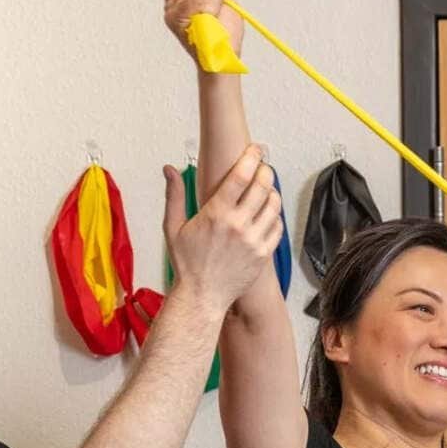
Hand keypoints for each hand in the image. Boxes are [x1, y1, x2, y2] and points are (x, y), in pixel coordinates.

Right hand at [163, 144, 280, 314]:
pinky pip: (277, 228)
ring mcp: (253, 241)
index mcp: (216, 214)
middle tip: (263, 167)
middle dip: (266, 170)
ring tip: (266, 190)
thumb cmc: (187, 264)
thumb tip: (169, 168)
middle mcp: (238, 226)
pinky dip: (275, 217)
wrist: (202, 297)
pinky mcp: (263, 255)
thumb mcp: (173, 228)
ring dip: (273, 192)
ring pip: (274, 206)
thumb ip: (174, 195)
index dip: (251, 157)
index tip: (255, 149)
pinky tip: (267, 213)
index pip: (241, 175)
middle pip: (263, 186)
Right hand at [164, 0, 242, 64]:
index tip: (218, 8)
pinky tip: (206, 24)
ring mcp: (172, 7)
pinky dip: (208, 12)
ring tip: (211, 23)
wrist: (220, 59)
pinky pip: (197, 0)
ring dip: (214, 6)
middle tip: (215, 18)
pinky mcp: (173, 17)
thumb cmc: (223, 37)